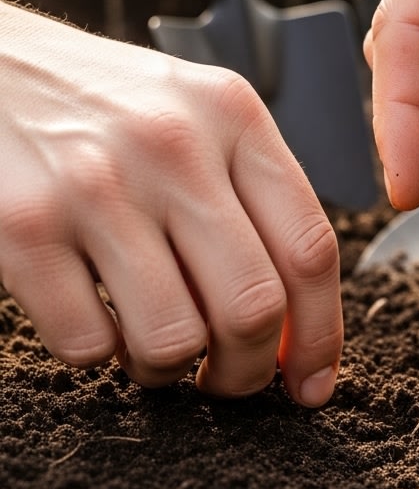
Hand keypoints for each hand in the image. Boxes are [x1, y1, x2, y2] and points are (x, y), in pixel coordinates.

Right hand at [0, 2, 341, 402]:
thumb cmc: (98, 104)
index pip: (310, 248)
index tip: (310, 384)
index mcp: (232, 115)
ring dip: (166, 370)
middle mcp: (172, 145)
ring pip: (174, 339)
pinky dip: (96, 353)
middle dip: (245, 373)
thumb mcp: (193, 113)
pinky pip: (88, 343)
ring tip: (148, 346)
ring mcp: (96, 185)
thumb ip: (250, 196)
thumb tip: (297, 325)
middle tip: (223, 381)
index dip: (319, 337)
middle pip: (253, 305)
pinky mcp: (25, 227)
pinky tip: (90, 314)